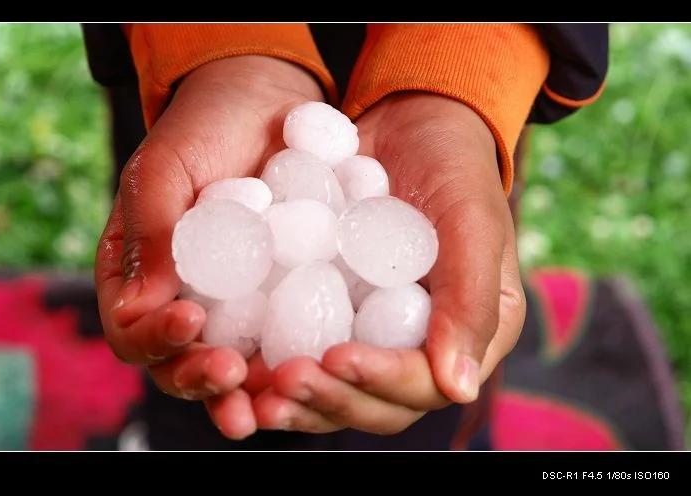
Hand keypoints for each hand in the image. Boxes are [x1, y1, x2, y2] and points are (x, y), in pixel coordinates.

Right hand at [94, 56, 324, 439]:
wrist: (265, 104)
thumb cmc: (203, 128)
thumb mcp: (166, 168)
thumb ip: (151, 233)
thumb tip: (137, 311)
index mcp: (138, 277)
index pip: (132, 329)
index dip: (155, 339)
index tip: (190, 320)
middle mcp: (183, 301)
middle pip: (180, 364)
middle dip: (202, 380)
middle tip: (231, 375)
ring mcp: (234, 306)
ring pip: (233, 365)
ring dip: (249, 391)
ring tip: (271, 400)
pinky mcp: (279, 300)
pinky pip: (282, 338)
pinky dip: (293, 360)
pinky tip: (315, 367)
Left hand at [252, 93, 525, 434]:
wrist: (409, 125)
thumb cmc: (453, 168)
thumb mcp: (473, 224)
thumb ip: (471, 301)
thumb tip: (458, 389)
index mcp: (465, 336)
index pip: (424, 385)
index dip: (380, 381)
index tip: (337, 356)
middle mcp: (418, 348)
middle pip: (375, 404)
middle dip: (330, 398)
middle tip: (285, 378)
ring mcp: (373, 335)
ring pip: (337, 391)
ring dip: (297, 399)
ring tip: (253, 392)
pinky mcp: (334, 315)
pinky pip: (306, 351)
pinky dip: (274, 365)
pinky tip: (241, 365)